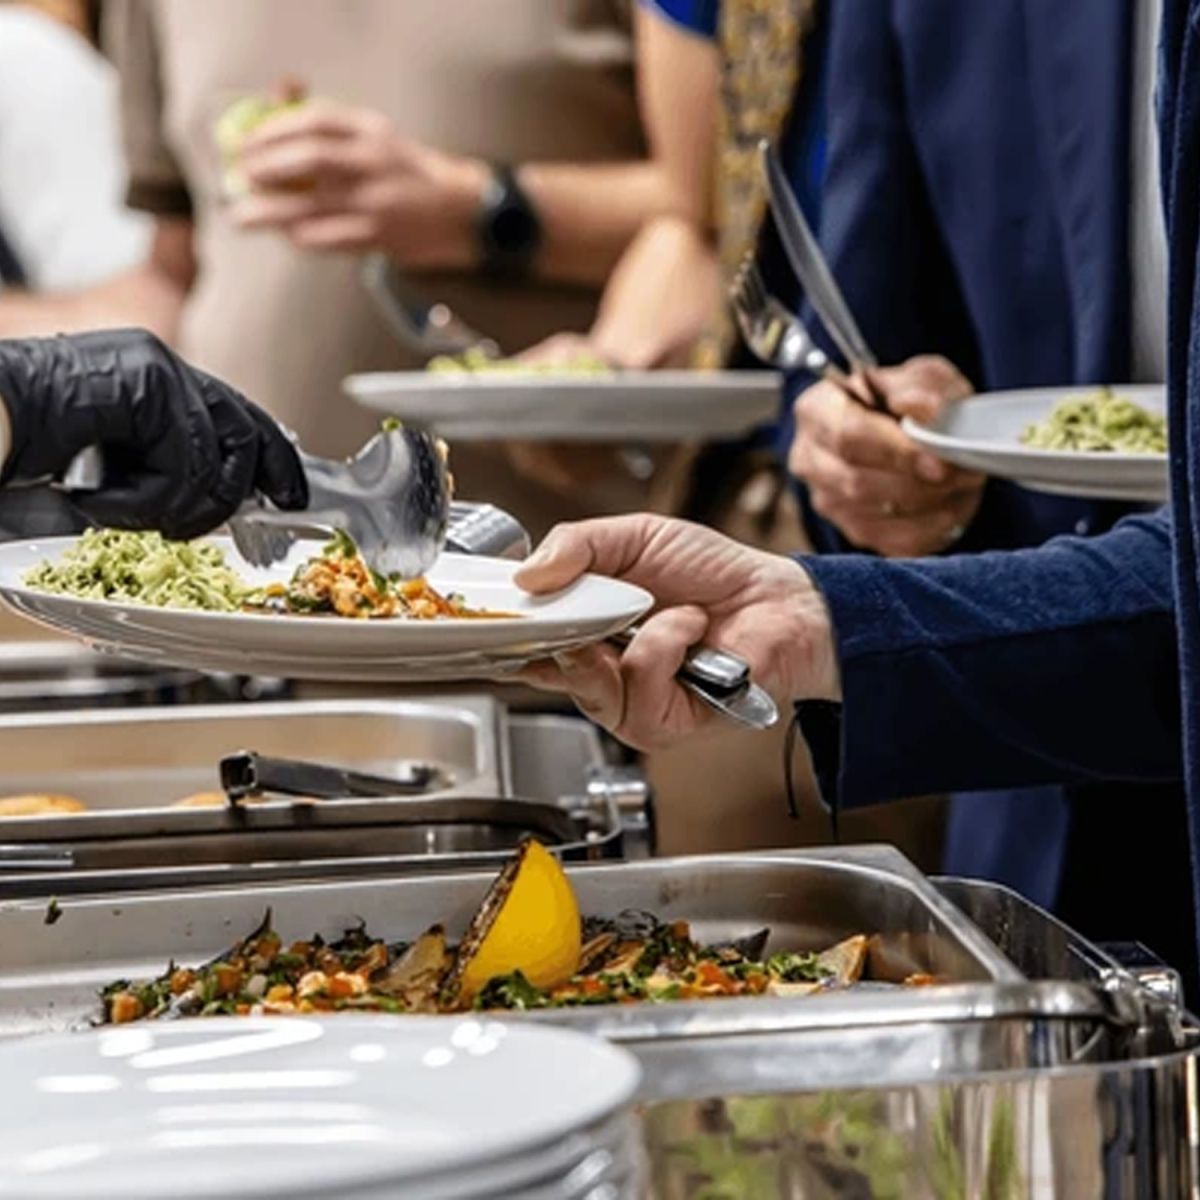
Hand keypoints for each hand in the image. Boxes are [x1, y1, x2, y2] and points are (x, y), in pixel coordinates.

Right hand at [0, 329, 307, 538]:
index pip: (235, 414)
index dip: (272, 457)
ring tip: (121, 513)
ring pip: (213, 459)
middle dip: (245, 488)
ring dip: (172, 506)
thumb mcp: (110, 466)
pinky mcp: (148, 385)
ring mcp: (155, 369)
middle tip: (245, 520)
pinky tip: (95, 501)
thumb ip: (166, 468)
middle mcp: (161, 366)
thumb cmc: (22, 451)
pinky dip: (140, 501)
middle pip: (242, 430)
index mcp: (154, 379)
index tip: (290, 493)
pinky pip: (181, 465)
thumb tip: (219, 500)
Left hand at [230, 98, 486, 268]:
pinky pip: (327, 239)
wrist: (462, 214)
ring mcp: (377, 203)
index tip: (248, 142)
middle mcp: (375, 164)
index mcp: (374, 133)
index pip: (315, 122)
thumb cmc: (412, 175)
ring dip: (270, 212)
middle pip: (309, 157)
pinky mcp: (378, 238)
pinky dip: (301, 238)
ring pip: (311, 205)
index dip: (274, 130)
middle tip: (242, 176)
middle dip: (266, 166)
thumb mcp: (379, 139)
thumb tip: (276, 126)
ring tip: (241, 217)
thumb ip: (335, 131)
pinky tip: (287, 236)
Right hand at [514, 515, 838, 750]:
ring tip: (661, 611)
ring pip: (591, 690)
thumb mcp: (635, 537)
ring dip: (632, 638)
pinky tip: (689, 630)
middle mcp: (603, 673)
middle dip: (560, 636)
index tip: (497, 615)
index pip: (528, 646)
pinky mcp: (665, 724)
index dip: (509, 636)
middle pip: (548, 673)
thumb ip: (576, 545)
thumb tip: (526, 575)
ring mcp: (632, 702)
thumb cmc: (713, 572)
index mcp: (586, 631)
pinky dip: (666, 649)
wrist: (777, 599)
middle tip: (579, 606)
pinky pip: (640, 693)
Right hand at [789, 355, 984, 556]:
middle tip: (964, 473)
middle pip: (857, 482)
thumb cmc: (913, 401)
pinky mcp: (854, 532)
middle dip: (917, 482)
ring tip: (963, 483)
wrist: (912, 434)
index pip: (848, 435)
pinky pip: (894, 542)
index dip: (895, 452)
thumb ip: (921, 385)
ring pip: (877, 515)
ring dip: (930, 503)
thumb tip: (920, 408)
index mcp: (817, 410)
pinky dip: (931, 526)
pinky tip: (951, 505)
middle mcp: (810, 459)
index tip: (937, 461)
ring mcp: (828, 501)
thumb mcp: (923, 376)